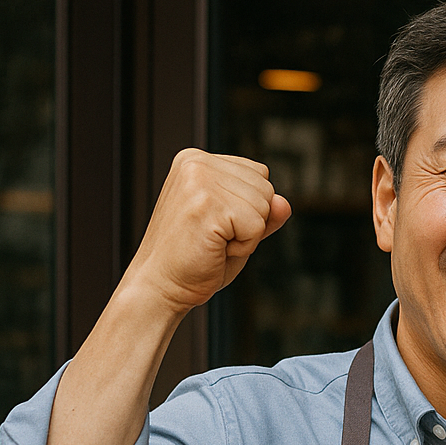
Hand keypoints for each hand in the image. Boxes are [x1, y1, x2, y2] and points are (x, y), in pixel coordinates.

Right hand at [123, 149, 290, 313]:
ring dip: (248, 235)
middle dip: (252, 221)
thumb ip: (264, 212)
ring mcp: (199, 180)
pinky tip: (214, 249)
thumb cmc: (196, 258)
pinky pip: (256, 226)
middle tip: (215, 236)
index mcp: (196, 159)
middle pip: (266, 187)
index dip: (250, 208)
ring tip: (213, 242)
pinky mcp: (206, 204)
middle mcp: (196, 162)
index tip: (216, 222)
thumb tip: (284, 203)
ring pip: (265, 206)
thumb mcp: (238, 229)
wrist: (161, 285)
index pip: (260, 174)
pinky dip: (244, 247)